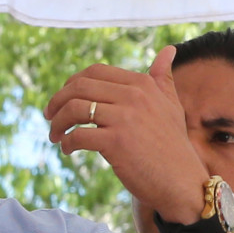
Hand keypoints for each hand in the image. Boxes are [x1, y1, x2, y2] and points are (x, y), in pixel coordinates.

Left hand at [44, 46, 208, 222]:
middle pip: (79, 87)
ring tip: (56, 136)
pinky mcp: (116, 142)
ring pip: (74, 109)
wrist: (182, 182)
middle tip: (50, 117)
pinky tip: (68, 150)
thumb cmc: (173, 146)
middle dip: (57, 101)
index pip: (95, 72)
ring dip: (58, 123)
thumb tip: (169, 49)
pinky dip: (67, 143)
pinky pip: (78, 136)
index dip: (72, 83)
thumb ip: (163, 78)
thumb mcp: (171, 105)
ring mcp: (125, 118)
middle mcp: (133, 95)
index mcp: (142, 84)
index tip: (63, 99)